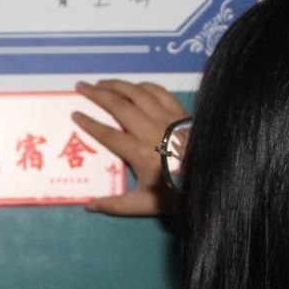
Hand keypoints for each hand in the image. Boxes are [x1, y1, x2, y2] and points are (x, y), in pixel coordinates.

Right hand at [73, 80, 187, 215]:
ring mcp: (167, 117)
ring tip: (101, 82)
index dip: (89, 123)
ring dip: (117, 85)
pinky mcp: (180, 111)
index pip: (108, 134)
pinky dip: (143, 86)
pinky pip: (159, 92)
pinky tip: (134, 86)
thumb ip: (116, 205)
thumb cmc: (178, 192)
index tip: (75, 114)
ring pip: (137, 93)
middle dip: (97, 94)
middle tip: (81, 86)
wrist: (213, 177)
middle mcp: (150, 129)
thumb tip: (89, 206)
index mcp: (139, 152)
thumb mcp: (146, 205)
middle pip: (119, 106)